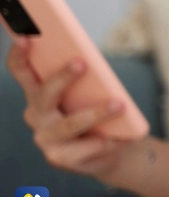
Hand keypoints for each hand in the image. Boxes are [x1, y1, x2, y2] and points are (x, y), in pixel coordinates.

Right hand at [5, 37, 135, 178]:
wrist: (111, 147)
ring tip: (120, 104)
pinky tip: (121, 137)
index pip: (22, 73)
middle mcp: (36, 116)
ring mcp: (46, 139)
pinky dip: (107, 140)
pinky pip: (86, 147)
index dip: (19, 56)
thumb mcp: (90, 92)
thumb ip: (85, 78)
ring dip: (96, 113)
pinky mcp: (60, 159)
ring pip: (69, 124)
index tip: (26, 37)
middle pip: (44, 95)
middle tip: (82, 63)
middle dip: (61, 78)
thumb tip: (90, 61)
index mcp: (38, 95)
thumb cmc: (97, 111)